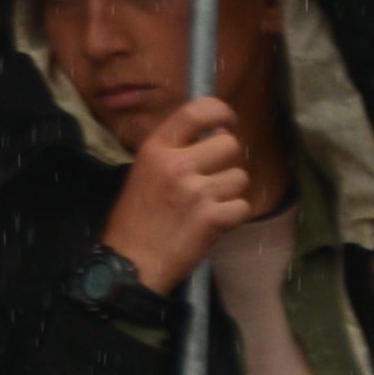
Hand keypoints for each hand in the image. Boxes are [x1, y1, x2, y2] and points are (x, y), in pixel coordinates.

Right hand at [96, 93, 257, 294]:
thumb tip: (214, 132)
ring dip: (230, 192)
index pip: (198, 110)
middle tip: (212, 178)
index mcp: (156, 149)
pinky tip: (213, 223)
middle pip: (229, 144)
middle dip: (226, 161)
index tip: (227, 123)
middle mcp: (177, 165)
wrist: (130, 263)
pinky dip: (233, 217)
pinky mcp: (213, 219)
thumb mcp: (143, 171)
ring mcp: (196, 192)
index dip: (222, 112)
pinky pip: (243, 206)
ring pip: (240, 177)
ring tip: (207, 205)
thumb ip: (174, 150)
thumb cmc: (135, 219)